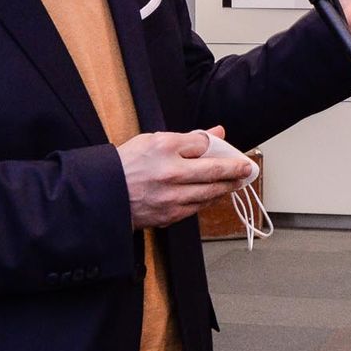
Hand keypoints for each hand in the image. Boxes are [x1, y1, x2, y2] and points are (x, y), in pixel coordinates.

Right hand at [116, 126, 252, 229]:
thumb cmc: (127, 164)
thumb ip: (188, 138)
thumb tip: (215, 132)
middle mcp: (170, 175)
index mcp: (165, 150)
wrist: (103, 195)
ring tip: (236, 182)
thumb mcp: (154, 140)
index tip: (238, 155)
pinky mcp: (168, 217)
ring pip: (208, 194)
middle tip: (247, 170)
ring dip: (226, 188)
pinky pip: (196, 208)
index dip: (225, 152)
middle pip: (214, 174)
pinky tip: (214, 194)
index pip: (206, 148)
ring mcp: (170, 199)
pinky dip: (208, 201)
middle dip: (235, 172)